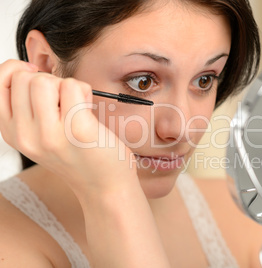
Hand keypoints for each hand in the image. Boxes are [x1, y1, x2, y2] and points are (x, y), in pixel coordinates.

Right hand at [0, 60, 136, 195]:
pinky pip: (73, 87)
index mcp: (11, 132)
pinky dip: (84, 91)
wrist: (104, 185)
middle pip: (23, 78)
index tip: (37, 78)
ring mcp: (49, 135)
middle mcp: (24, 136)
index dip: (17, 71)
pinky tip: (89, 109)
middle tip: (64, 101)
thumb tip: (27, 67)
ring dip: (66, 85)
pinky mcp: (76, 131)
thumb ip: (27, 106)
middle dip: (48, 80)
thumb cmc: (78, 154)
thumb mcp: (40, 134)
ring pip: (44, 80)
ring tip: (77, 106)